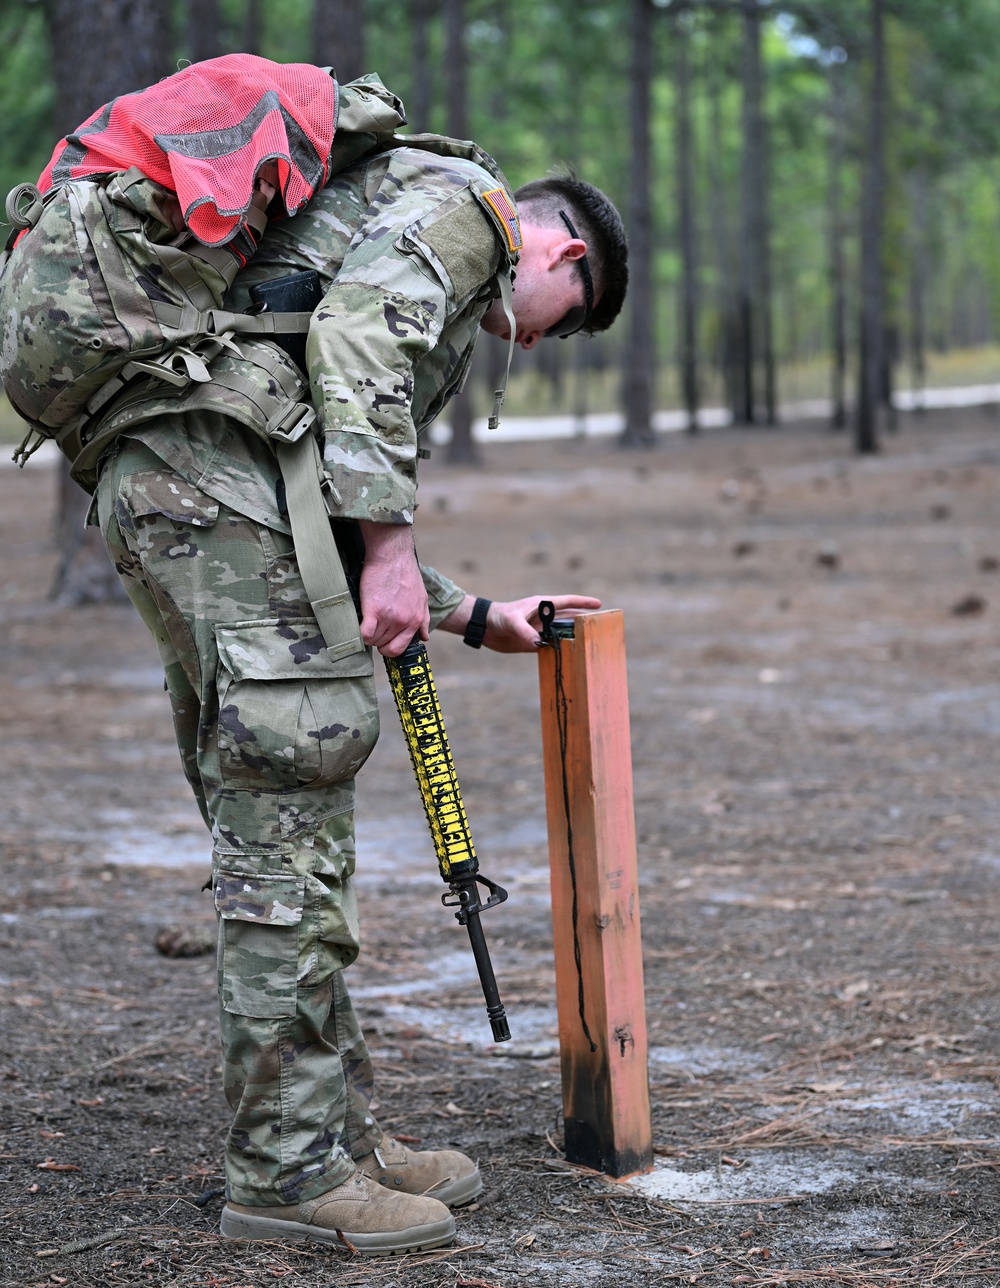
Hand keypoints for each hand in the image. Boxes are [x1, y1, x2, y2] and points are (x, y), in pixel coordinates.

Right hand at [357, 521, 429, 655]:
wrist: (392, 555)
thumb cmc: (405, 572)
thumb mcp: (421, 597)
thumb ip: (424, 619)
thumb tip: (424, 637)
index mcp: (415, 620)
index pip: (400, 648)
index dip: (388, 647)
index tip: (382, 640)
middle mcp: (404, 622)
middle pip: (384, 646)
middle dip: (376, 642)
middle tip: (372, 629)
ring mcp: (389, 618)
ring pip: (373, 641)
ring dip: (367, 635)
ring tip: (365, 621)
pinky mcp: (374, 610)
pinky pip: (364, 634)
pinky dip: (359, 633)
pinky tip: (358, 624)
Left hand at [440, 593, 601, 653]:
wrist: (484, 628)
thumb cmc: (498, 616)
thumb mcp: (511, 621)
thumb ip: (524, 630)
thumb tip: (539, 643)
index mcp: (542, 606)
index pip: (567, 602)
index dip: (583, 603)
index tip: (599, 605)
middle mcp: (544, 617)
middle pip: (569, 619)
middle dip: (584, 621)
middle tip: (602, 627)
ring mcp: (540, 630)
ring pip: (562, 634)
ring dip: (573, 638)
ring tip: (590, 643)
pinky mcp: (534, 643)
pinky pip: (551, 646)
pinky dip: (561, 650)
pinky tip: (570, 656)